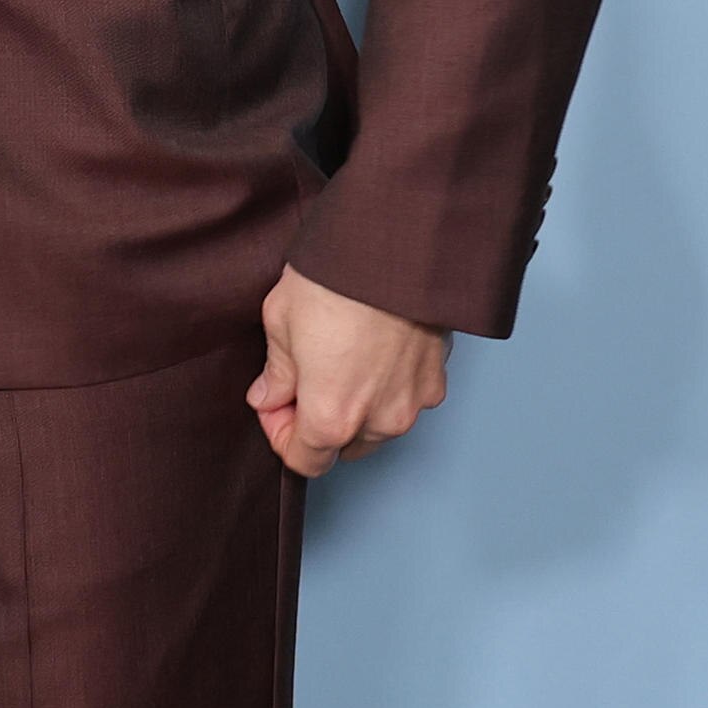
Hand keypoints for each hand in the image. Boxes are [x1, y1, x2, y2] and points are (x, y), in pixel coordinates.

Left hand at [248, 267, 449, 479]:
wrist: (397, 246)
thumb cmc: (334, 280)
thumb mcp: (281, 321)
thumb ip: (276, 373)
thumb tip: (268, 397)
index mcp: (332, 416)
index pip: (305, 461)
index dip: (281, 435)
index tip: (275, 403)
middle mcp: (379, 422)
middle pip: (342, 447)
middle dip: (319, 422)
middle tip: (304, 378)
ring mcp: (414, 404)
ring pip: (377, 427)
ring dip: (357, 408)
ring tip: (341, 358)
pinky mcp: (438, 381)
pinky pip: (406, 399)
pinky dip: (389, 387)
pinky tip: (374, 351)